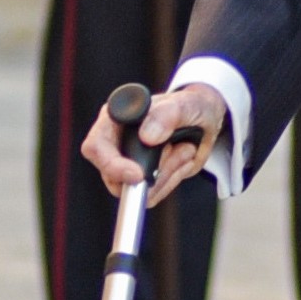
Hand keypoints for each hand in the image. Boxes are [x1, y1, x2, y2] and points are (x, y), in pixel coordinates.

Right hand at [80, 81, 227, 205]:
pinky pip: (151, 195)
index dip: (112, 164)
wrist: (204, 121)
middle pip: (113, 177)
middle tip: (181, 150)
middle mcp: (116, 142)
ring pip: (135, 190)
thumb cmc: (192, 106)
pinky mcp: (141, 179)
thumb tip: (147, 136)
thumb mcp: (187, 104)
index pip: (96, 146)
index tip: (138, 174)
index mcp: (116, 118)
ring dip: (168, 174)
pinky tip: (183, 159)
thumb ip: (167, 115)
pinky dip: (172, 180)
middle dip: (152, 173)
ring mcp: (127, 163)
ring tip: (186, 149)